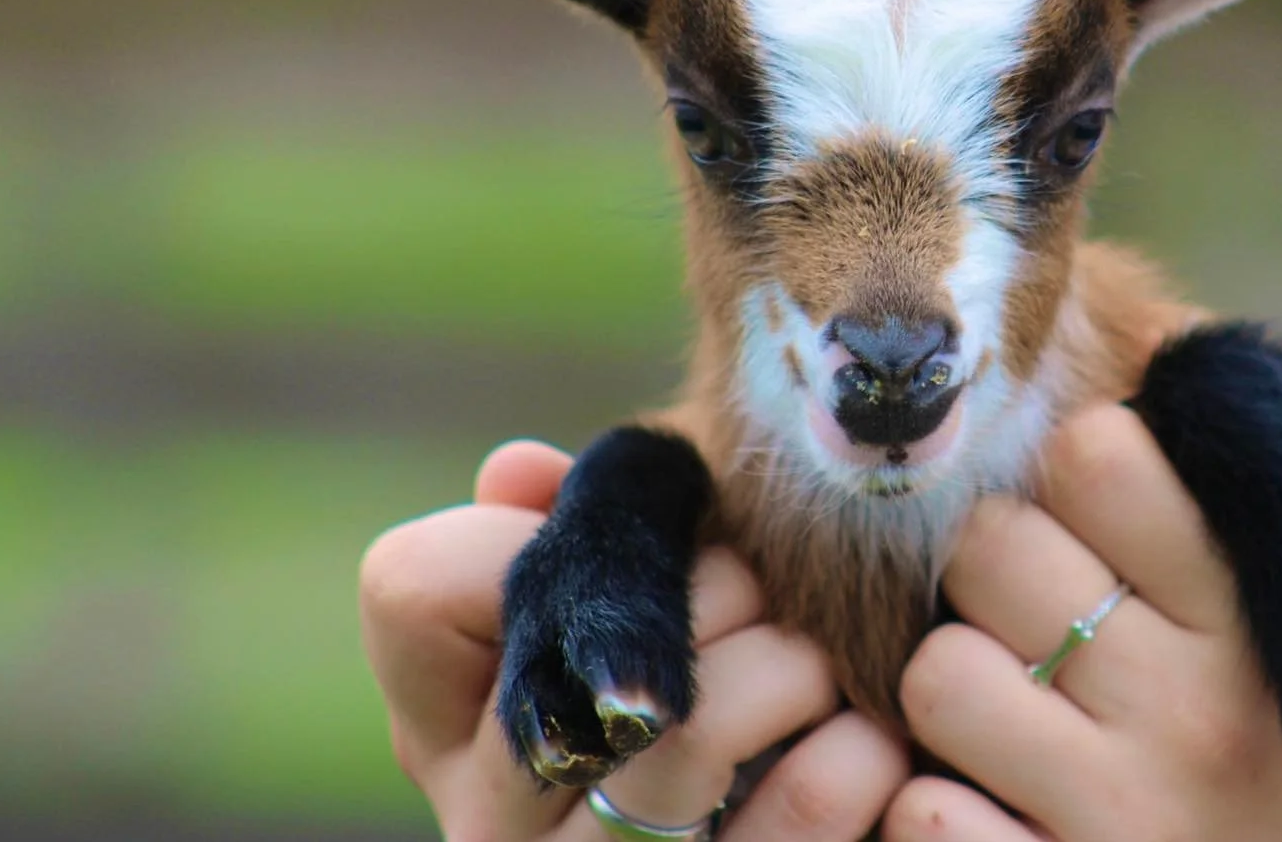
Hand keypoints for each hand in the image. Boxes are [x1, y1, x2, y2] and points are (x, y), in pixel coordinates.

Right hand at [359, 439, 909, 840]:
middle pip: (587, 651)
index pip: (415, 582)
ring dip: (791, 664)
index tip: (627, 551)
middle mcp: (490, 818)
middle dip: (719, 586)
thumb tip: (520, 474)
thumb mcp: (628, 581)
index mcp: (443, 722)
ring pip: (688, 734)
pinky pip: (801, 809)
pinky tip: (865, 740)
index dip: (528, 530)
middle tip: (766, 589)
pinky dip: (855, 749)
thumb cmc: (700, 667)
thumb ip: (577, 523)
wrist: (762, 815)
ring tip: (816, 665)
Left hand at [886, 405, 1281, 841]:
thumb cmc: (1276, 738)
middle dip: (994, 571)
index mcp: (1254, 610)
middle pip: (992, 546)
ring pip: (939, 675)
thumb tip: (1158, 342)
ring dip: (957, 689)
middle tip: (1037, 616)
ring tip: (1013, 710)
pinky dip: (938, 808)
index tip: (1096, 520)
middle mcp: (1196, 708)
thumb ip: (1206, 499)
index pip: (1098, 451)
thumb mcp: (1281, 615)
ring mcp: (1128, 813)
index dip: (1075, 472)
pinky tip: (990, 805)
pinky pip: (924, 815)